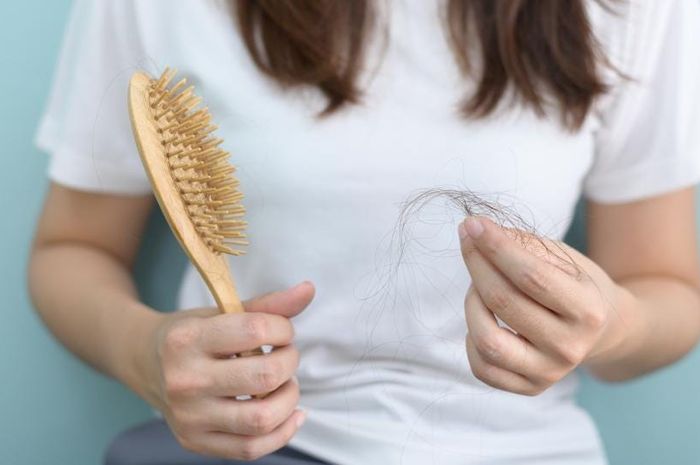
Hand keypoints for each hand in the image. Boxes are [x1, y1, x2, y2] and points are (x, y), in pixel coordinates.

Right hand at [136, 281, 314, 459]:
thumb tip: (309, 289)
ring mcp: (188, 417)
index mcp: (187, 339)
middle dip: (289, 362)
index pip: (256, 330)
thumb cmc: (190, 333)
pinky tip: (291, 414)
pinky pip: (251, 449)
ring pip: (261, 419)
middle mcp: (184, 380)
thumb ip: (267, 304)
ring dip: (289, 399)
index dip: (283, 328)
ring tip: (285, 384)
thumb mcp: (220, 311)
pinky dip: (282, 432)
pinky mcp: (194, 442)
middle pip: (264, 377)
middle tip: (285, 356)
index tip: (282, 330)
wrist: (142, 361)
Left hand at [459, 217, 631, 395]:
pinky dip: (471, 339)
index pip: (530, 276)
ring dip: (472, 302)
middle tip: (467, 238)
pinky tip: (482, 318)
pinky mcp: (530, 387)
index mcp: (587, 310)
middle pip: (503, 302)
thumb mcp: (564, 258)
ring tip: (478, 283)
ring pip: (487, 340)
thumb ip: (524, 244)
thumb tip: (479, 232)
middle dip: (477, 263)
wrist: (604, 329)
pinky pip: (483, 368)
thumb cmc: (575, 285)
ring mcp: (549, 372)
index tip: (474, 224)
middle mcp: (570, 347)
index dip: (496, 247)